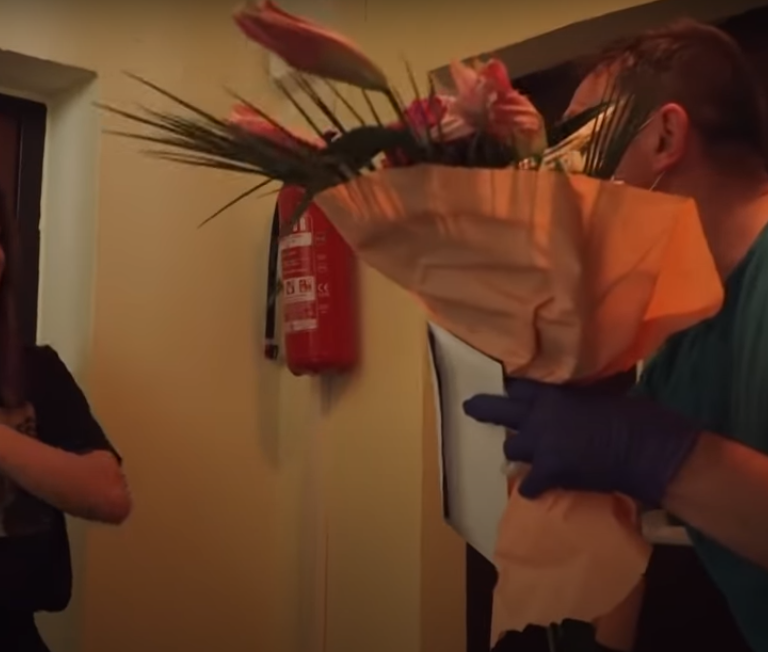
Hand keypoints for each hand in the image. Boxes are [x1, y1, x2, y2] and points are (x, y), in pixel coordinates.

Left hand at [462, 378, 700, 506]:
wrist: (646, 448)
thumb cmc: (634, 416)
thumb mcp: (601, 396)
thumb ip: (578, 399)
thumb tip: (578, 402)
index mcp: (555, 395)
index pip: (520, 388)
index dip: (511, 391)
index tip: (505, 391)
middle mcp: (540, 417)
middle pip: (500, 410)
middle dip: (484, 409)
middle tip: (470, 408)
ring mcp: (541, 445)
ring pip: (511, 448)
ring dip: (519, 453)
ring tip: (528, 458)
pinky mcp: (550, 472)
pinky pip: (528, 484)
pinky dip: (532, 489)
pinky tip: (535, 491)